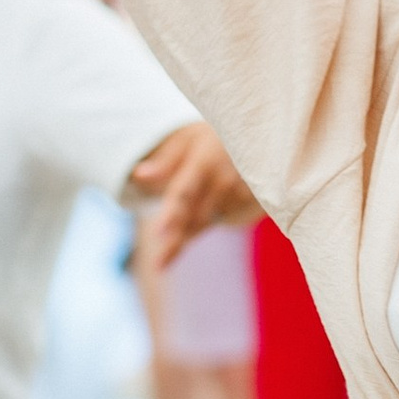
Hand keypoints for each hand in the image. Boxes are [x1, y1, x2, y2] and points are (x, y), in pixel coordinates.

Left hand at [129, 123, 258, 270]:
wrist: (261, 134)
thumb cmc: (212, 138)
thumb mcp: (188, 140)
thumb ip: (165, 161)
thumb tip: (138, 175)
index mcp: (205, 160)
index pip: (185, 192)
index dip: (173, 214)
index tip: (159, 233)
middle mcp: (226, 179)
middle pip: (196, 217)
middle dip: (176, 240)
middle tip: (158, 263)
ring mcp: (244, 194)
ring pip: (209, 222)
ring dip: (191, 229)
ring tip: (172, 240)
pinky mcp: (256, 206)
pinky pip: (225, 220)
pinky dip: (212, 219)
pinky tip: (208, 210)